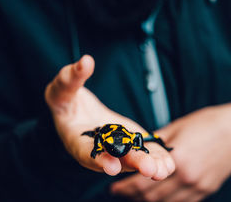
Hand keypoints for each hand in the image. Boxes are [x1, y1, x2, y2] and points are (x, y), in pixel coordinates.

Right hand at [45, 55, 174, 179]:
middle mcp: (98, 150)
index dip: (98, 159)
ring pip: (132, 160)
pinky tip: (168, 163)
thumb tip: (86, 61)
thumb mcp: (62, 88)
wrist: (76, 111)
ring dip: (148, 165)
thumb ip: (71, 78)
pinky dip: (154, 158)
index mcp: (76, 139)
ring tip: (163, 169)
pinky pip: (142, 152)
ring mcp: (115, 149)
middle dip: (132, 163)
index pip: (86, 151)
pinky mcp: (129, 143)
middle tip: (149, 169)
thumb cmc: (65, 100)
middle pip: (115, 159)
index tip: (112, 166)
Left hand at [111, 97, 230, 200]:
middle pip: (152, 198)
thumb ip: (156, 143)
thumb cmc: (207, 123)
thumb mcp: (176, 127)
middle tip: (120, 193)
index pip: (143, 182)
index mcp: (177, 160)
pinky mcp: (207, 190)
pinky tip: (158, 197)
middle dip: (132, 197)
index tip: (114, 187)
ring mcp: (199, 187)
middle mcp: (188, 178)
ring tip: (136, 197)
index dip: (125, 188)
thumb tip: (139, 150)